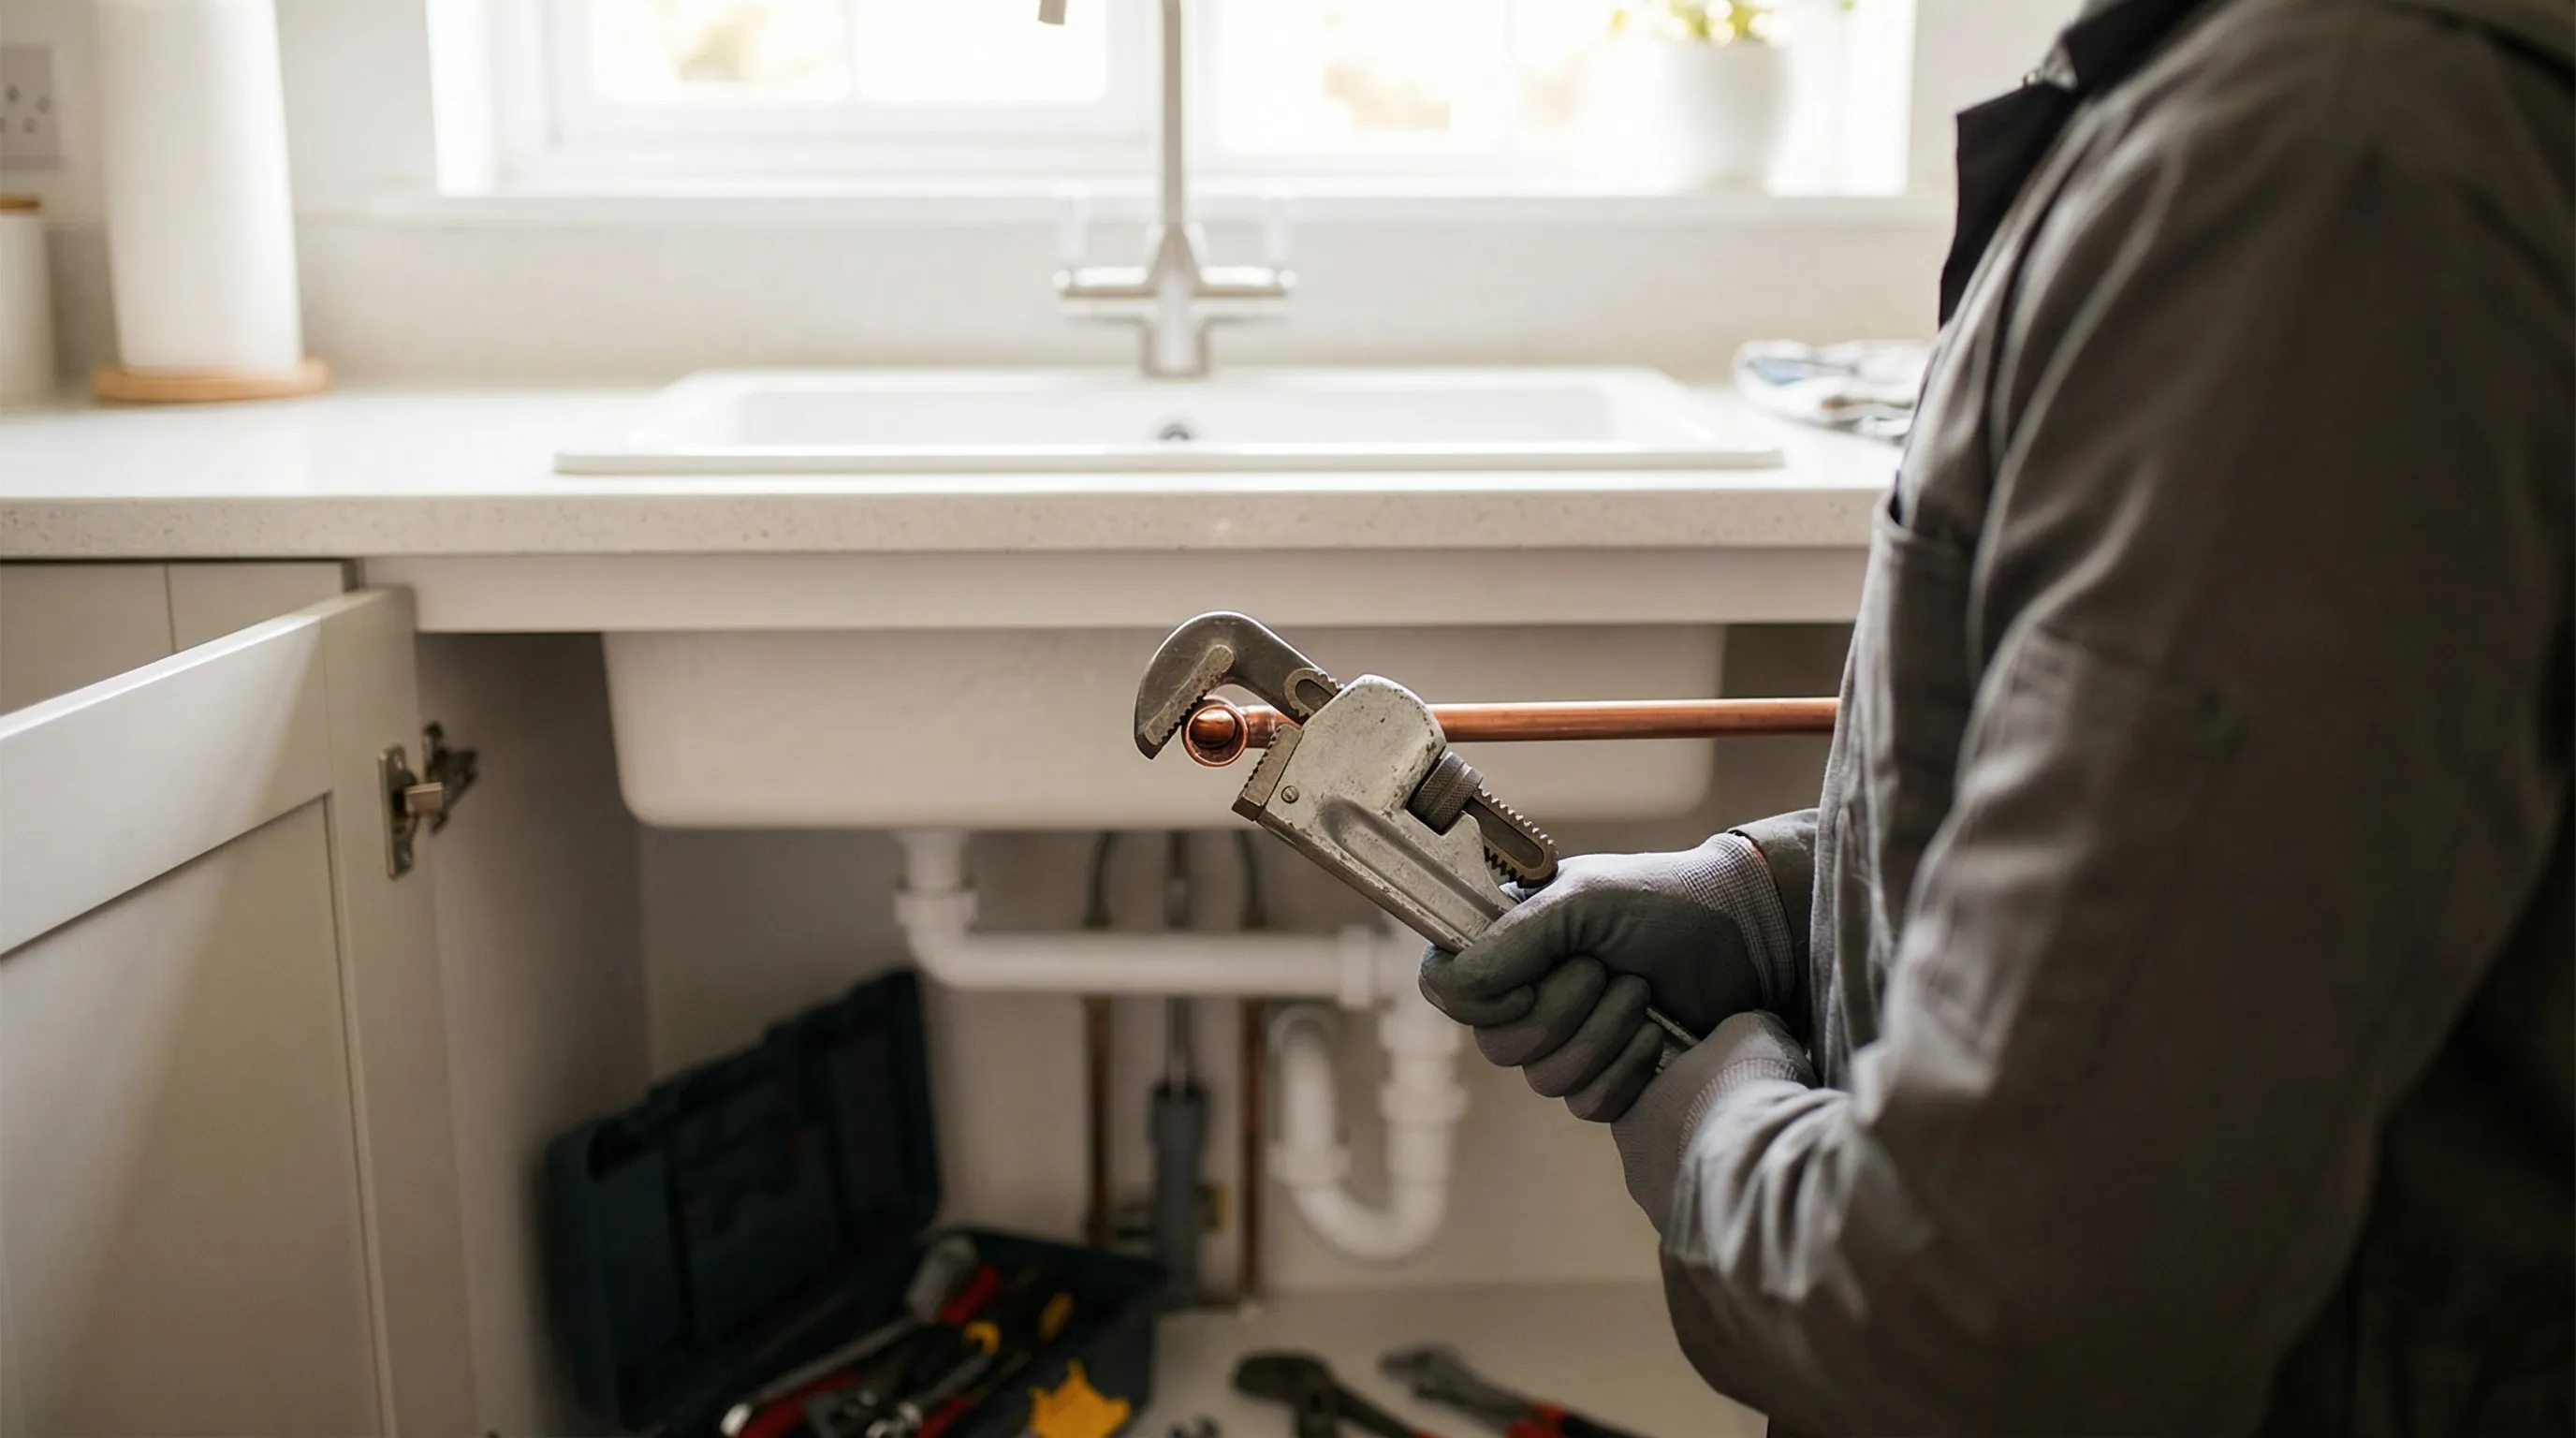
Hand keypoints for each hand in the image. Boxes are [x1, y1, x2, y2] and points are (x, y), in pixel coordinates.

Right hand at [1418, 834, 1799, 1121]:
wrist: (1747, 936)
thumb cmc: (1664, 900)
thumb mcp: (1582, 899)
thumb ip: (1511, 939)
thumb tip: (1455, 985)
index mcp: (1508, 943)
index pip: (1444, 987)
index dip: (1476, 998)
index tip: (1527, 980)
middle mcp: (1527, 995)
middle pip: (1496, 1046)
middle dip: (1561, 1010)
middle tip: (1605, 970)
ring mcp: (1567, 1042)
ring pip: (1545, 1079)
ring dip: (1602, 1035)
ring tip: (1642, 993)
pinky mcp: (1609, 1079)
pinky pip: (1588, 1105)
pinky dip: (1627, 1069)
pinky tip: (1658, 1036)